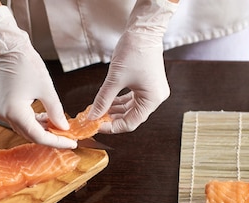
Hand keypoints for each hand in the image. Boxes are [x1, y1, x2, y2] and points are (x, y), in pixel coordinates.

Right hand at [0, 6, 75, 148]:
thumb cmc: (25, 63)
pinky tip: (47, 119)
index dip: (57, 142)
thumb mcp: (46, 89)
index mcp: (15, 113)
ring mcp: (3, 112)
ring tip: (59, 127)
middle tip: (68, 137)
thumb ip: (56, 111)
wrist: (8, 48)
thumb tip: (64, 127)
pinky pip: (20, 121)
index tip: (71, 144)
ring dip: (43, 130)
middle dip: (51, 137)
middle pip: (31, 135)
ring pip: (26, 129)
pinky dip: (34, 122)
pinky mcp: (4, 107)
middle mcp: (6, 116)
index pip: (39, 137)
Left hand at [88, 0, 177, 133]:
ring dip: (115, 111)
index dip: (112, 127)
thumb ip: (103, 100)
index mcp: (152, 100)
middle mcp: (156, 98)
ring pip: (131, 108)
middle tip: (95, 119)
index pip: (131, 123)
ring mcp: (152, 91)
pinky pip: (132, 99)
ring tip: (99, 111)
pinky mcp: (147, 85)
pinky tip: (107, 103)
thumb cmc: (134, 50)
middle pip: (132, 117)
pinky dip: (120, 102)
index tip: (96, 125)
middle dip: (113, 119)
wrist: (144, 30)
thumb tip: (93, 116)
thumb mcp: (115, 78)